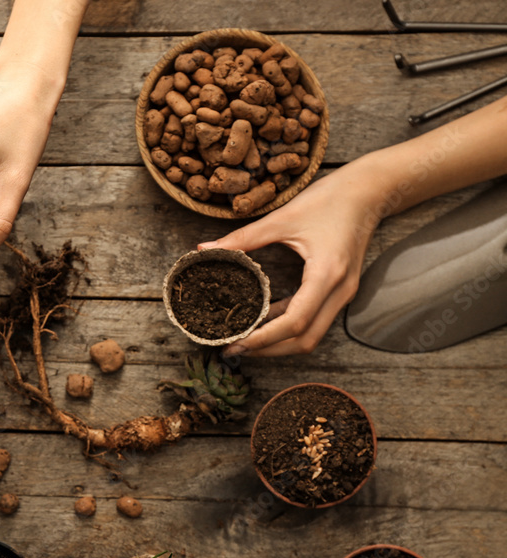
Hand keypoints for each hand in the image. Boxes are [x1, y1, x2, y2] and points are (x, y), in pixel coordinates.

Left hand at [199, 163, 382, 355]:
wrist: (369, 191)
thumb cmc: (331, 200)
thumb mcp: (283, 218)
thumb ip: (244, 237)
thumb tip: (205, 247)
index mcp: (327, 275)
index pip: (294, 323)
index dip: (264, 339)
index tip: (235, 343)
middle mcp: (340, 291)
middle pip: (305, 339)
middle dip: (269, 349)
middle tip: (234, 348)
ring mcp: (343, 293)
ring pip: (311, 334)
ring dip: (279, 342)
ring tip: (244, 339)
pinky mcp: (340, 290)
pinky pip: (314, 318)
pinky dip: (288, 325)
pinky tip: (263, 320)